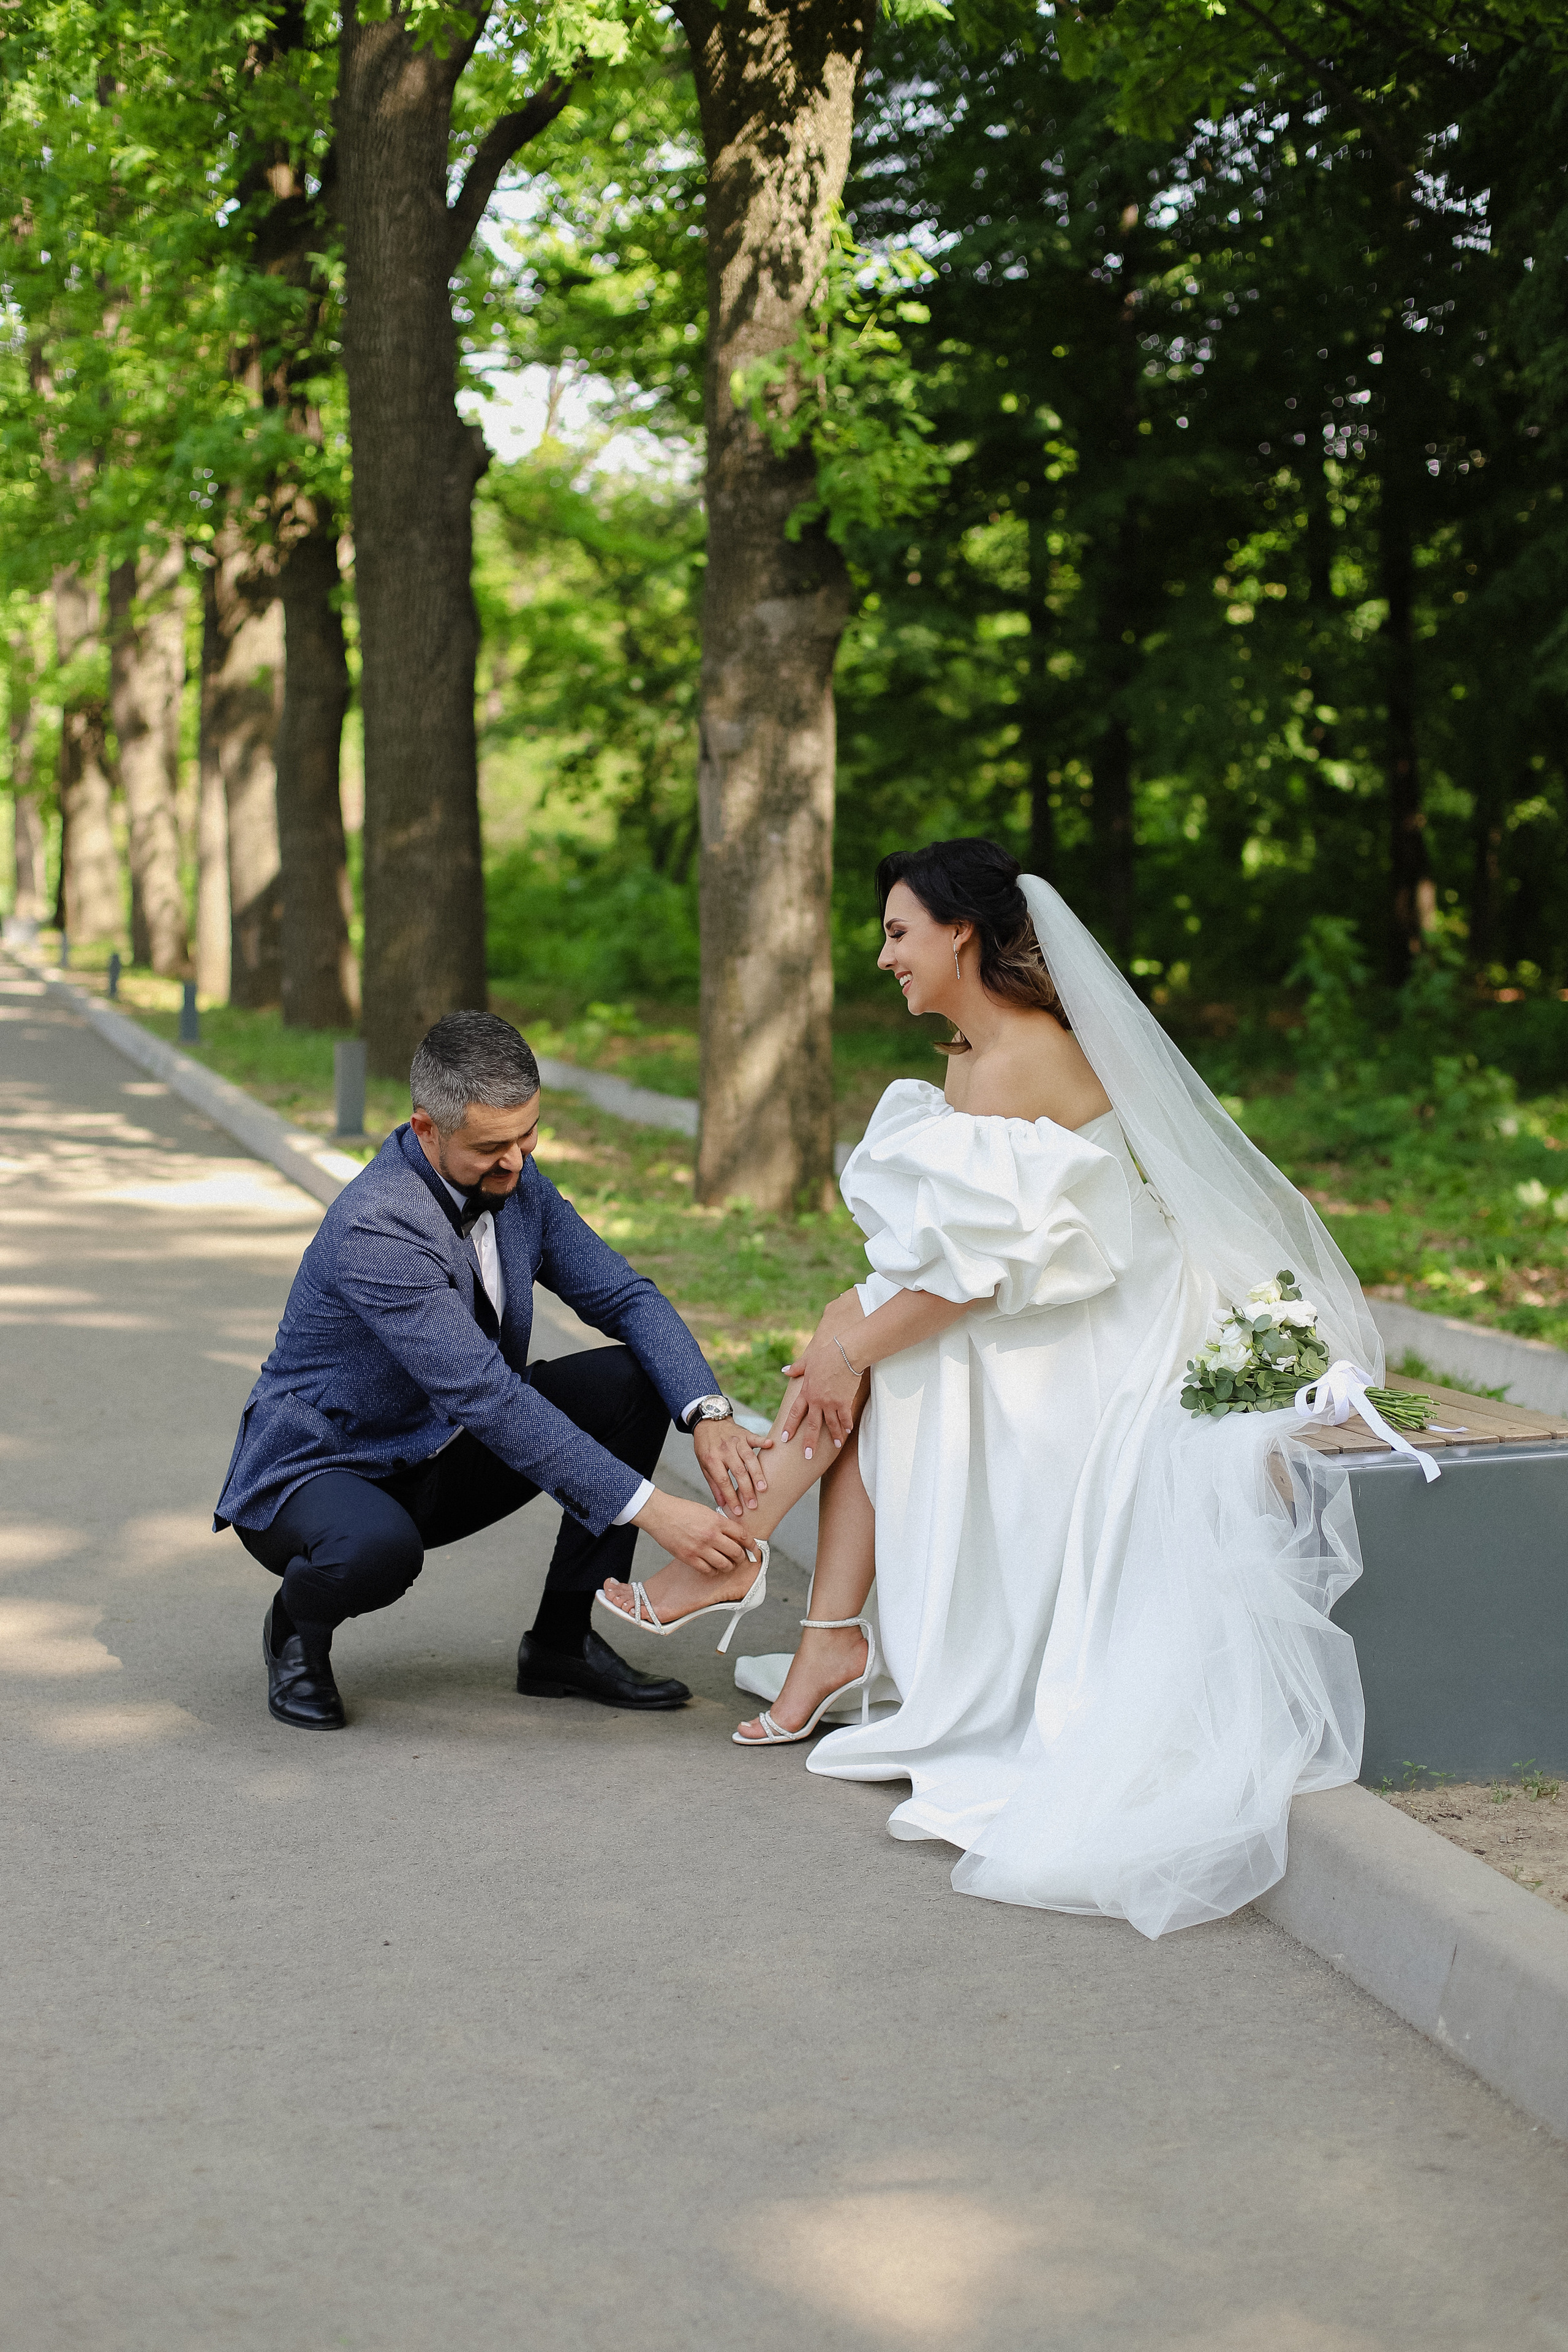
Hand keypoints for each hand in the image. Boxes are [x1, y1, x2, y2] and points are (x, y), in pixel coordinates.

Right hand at [633, 1487, 758, 1577]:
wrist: (659, 1513)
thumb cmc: (681, 1510)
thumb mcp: (705, 1511)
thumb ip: (720, 1523)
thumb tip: (733, 1535)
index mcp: (717, 1521)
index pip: (742, 1535)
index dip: (751, 1544)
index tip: (753, 1548)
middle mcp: (711, 1535)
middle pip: (736, 1552)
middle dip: (742, 1557)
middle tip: (741, 1558)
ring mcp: (700, 1548)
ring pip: (724, 1565)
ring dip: (728, 1566)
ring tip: (727, 1564)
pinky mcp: (689, 1557)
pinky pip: (708, 1570)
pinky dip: (713, 1571)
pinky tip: (712, 1567)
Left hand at [692, 1415, 772, 1518]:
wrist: (707, 1422)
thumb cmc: (706, 1446)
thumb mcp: (704, 1465)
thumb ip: (714, 1484)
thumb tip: (722, 1505)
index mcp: (712, 1459)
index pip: (723, 1482)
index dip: (731, 1497)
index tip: (738, 1511)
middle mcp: (725, 1450)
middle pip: (738, 1471)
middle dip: (747, 1490)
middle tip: (754, 1504)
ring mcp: (736, 1441)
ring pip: (749, 1458)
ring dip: (757, 1473)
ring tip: (763, 1488)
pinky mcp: (745, 1434)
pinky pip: (755, 1438)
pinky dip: (763, 1441)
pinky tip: (771, 1446)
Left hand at [780, 1296, 865, 1459]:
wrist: (845, 1353)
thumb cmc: (826, 1354)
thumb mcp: (808, 1361)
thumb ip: (796, 1368)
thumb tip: (785, 1370)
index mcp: (806, 1392)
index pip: (795, 1413)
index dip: (790, 1426)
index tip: (785, 1439)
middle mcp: (817, 1401)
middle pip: (811, 1425)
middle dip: (809, 1442)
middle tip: (808, 1456)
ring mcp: (831, 1403)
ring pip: (830, 1424)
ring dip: (833, 1436)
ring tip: (835, 1445)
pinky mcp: (844, 1402)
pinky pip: (845, 1417)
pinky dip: (847, 1425)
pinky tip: (848, 1432)